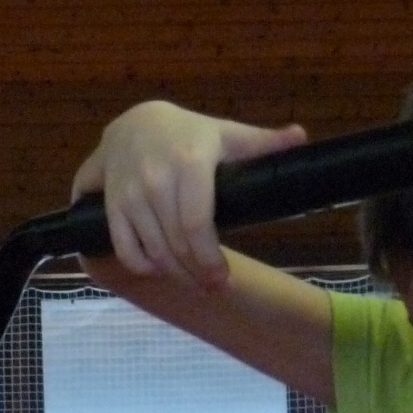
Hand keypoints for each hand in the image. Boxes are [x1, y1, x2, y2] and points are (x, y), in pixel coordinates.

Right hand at [72, 100, 305, 287]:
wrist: (133, 124)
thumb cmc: (187, 134)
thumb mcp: (225, 133)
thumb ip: (261, 142)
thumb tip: (300, 138)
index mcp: (189, 161)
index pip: (196, 223)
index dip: (209, 258)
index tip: (222, 278)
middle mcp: (156, 180)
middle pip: (177, 245)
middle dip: (196, 273)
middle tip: (213, 288)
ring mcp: (130, 197)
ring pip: (154, 252)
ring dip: (175, 275)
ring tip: (194, 282)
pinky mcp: (112, 209)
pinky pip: (126, 251)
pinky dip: (143, 267)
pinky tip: (160, 270)